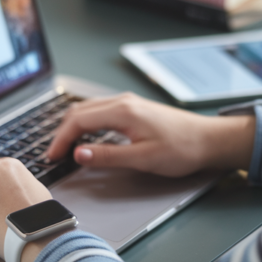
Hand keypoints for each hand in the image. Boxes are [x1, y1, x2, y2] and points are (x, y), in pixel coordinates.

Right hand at [44, 92, 254, 176]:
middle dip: (62, 132)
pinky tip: (86, 137)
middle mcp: (123, 102)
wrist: (209, 140)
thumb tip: (79, 155)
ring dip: (73, 126)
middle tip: (54, 154)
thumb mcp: (143, 159)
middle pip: (79, 111)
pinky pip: (100, 111)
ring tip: (65, 147)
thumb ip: (109, 156)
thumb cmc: (182, 149)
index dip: (61, 139)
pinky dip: (85, 123)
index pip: (78, 120)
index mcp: (122, 111)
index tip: (53, 157)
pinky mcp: (134, 108)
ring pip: (88, 109)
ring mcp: (128, 103)